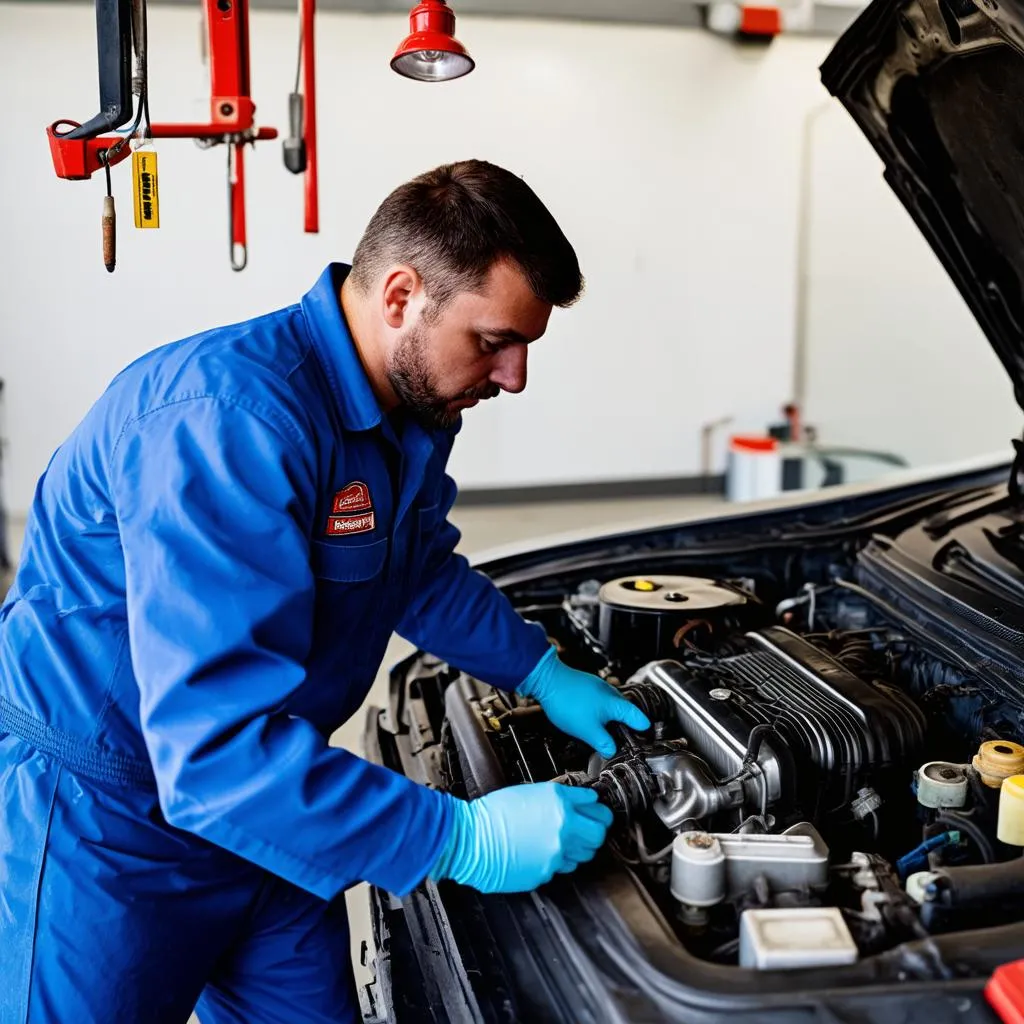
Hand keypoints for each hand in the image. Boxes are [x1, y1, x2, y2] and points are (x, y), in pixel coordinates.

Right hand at [430, 783, 613, 892]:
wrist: (471, 839)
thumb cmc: (493, 813)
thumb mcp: (531, 792)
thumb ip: (562, 797)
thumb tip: (582, 801)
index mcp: (559, 803)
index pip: (598, 809)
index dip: (599, 811)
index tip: (596, 812)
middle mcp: (563, 829)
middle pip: (599, 835)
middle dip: (595, 831)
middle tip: (586, 828)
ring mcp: (556, 854)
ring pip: (585, 854)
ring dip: (579, 847)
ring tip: (562, 840)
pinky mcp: (546, 873)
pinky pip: (562, 867)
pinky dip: (557, 860)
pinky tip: (543, 851)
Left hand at [517, 647, 650, 757]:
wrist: (548, 679)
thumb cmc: (568, 702)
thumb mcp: (587, 730)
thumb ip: (602, 742)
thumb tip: (611, 750)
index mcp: (616, 704)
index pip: (638, 717)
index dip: (643, 729)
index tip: (647, 734)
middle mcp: (610, 693)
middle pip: (626, 710)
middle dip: (628, 723)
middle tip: (628, 735)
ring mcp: (598, 688)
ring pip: (612, 705)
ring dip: (612, 718)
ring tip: (609, 729)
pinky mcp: (587, 687)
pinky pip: (600, 701)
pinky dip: (601, 711)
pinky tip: (592, 718)